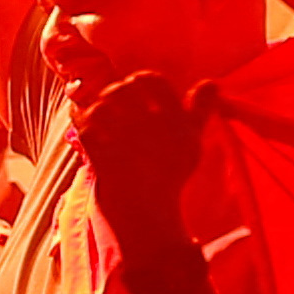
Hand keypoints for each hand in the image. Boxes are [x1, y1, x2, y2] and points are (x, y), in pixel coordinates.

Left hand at [71, 70, 203, 249]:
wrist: (148, 214)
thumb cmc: (169, 174)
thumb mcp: (191, 141)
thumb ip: (199, 110)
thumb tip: (211, 83)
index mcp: (174, 120)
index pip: (152, 80)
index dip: (141, 79)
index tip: (137, 89)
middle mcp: (151, 128)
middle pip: (123, 90)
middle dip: (116, 93)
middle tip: (115, 103)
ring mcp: (126, 144)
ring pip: (100, 107)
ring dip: (97, 108)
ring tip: (101, 116)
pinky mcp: (104, 159)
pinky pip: (86, 129)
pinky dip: (82, 125)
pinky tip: (85, 129)